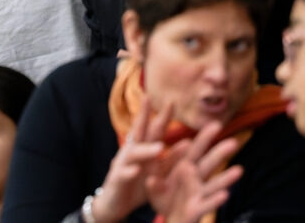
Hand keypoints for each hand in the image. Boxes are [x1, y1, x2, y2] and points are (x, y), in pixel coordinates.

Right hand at [90, 98, 172, 221]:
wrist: (115, 204)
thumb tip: (188, 143)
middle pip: (138, 131)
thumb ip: (170, 159)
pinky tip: (136, 170)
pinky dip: (129, 172)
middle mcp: (131, 153)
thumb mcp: (157, 172)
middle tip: (149, 99)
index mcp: (143, 150)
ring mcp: (122, 165)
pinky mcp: (117, 180)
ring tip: (159, 147)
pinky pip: (123, 175)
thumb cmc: (138, 185)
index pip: (152, 129)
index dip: (161, 116)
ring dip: (146, 149)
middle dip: (143, 115)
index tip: (171, 101)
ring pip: (133, 153)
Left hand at [147, 121, 242, 222]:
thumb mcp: (154, 186)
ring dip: (226, 178)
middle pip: (208, 164)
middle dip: (220, 153)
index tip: (215, 124)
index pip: (195, 150)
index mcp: (184, 168)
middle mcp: (195, 179)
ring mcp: (198, 194)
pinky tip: (226, 195)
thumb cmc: (164, 199)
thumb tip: (152, 179)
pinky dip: (215, 200)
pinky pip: (207, 204)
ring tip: (239, 170)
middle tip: (233, 141)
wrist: (167, 219)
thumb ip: (154, 182)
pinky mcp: (197, 210)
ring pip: (214, 184)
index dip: (205, 138)